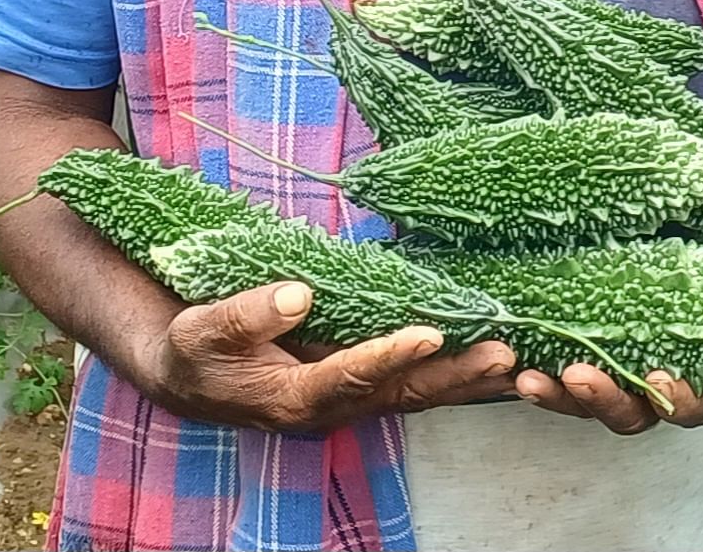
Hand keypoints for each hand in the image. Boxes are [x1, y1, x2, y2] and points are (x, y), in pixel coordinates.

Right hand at [140, 282, 517, 433]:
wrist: (190, 375)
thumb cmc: (194, 351)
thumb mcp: (201, 330)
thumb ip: (245, 316)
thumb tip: (298, 295)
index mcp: (291, 398)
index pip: (348, 376)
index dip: (389, 356)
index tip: (428, 332)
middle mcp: (329, 407)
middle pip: (401, 394)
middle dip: (453, 375)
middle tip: (502, 355)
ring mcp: (347, 399)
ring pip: (414, 392)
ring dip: (462, 377)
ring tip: (512, 359)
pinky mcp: (356, 384)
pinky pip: (410, 382)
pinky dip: (449, 372)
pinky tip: (483, 359)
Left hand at [514, 362, 702, 433]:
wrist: (660, 230)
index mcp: (698, 370)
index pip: (693, 404)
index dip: (676, 400)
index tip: (658, 380)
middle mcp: (649, 383)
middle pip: (629, 413)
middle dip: (602, 399)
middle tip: (577, 375)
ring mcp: (607, 373)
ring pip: (581, 403)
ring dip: (554, 395)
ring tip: (527, 376)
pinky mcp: (567, 353)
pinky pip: (547, 375)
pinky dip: (525, 373)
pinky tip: (505, 358)